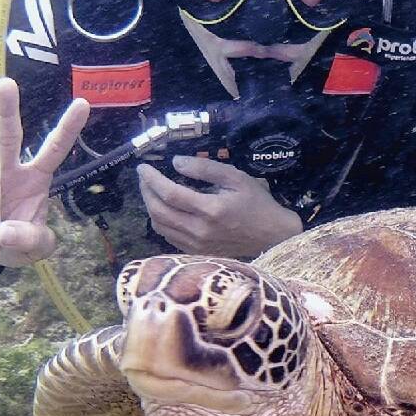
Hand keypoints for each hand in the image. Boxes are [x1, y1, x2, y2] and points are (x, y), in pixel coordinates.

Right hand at [0, 78, 90, 268]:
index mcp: (36, 176)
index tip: (83, 104)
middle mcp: (7, 167)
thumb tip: (3, 231)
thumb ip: (30, 240)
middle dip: (6, 109)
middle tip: (6, 83)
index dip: (68, 128)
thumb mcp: (34, 247)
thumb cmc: (14, 242)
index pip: (54, 149)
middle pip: (7, 135)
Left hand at [135, 155, 303, 257]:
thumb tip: (176, 162)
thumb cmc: (257, 204)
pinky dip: (161, 221)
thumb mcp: (236, 178)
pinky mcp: (197, 252)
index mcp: (211, 209)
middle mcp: (200, 230)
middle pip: (158, 211)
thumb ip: (205, 168)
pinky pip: (168, 236)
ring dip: (150, 206)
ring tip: (152, 191)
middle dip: (146, 191)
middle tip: (145, 177)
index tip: (143, 167)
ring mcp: (197, 245)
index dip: (152, 179)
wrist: (272, 236)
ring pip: (160, 226)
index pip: (169, 194)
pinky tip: (165, 209)